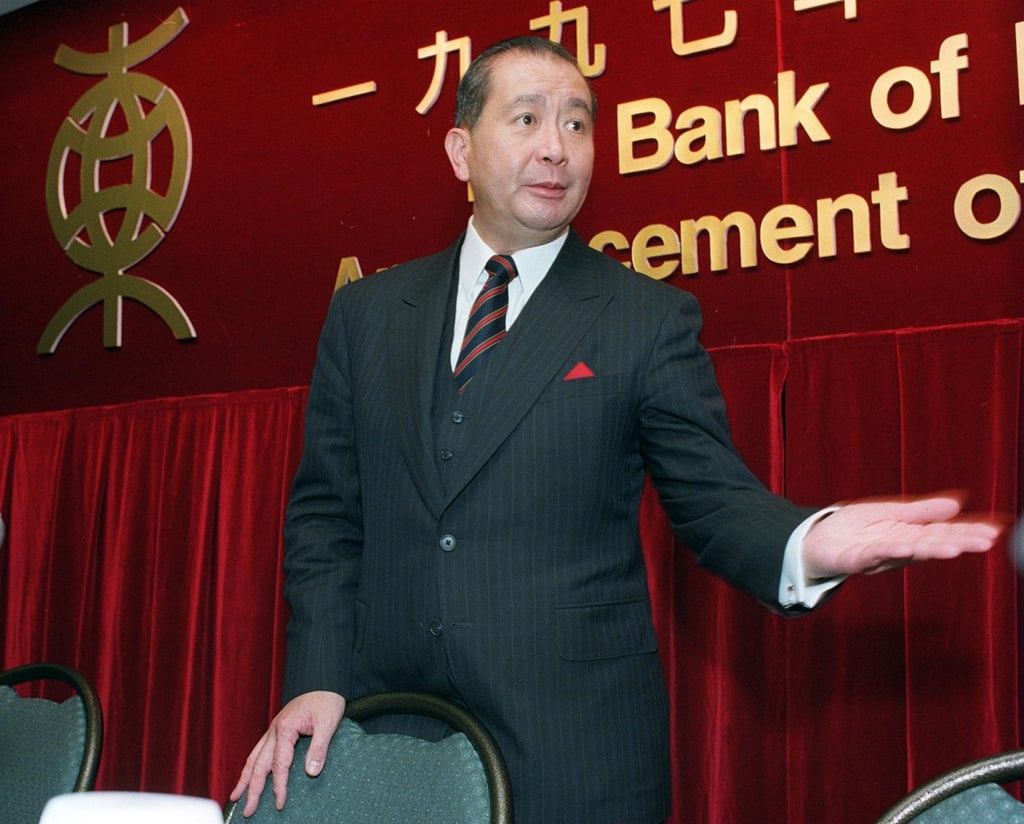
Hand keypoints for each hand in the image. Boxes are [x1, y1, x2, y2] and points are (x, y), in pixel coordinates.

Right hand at [229, 690, 345, 816]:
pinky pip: (259, 750)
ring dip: (245, 778)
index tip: (280, 803)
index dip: (279, 786)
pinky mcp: (277, 729)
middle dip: (252, 789)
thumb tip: (311, 772)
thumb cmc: (327, 701)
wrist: (324, 683)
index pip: (279, 764)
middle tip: (247, 810)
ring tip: (236, 795)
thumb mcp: (328, 723)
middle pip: (259, 764)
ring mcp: (273, 729)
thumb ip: (319, 748)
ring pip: (254, 757)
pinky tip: (248, 773)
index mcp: (286, 728)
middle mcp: (275, 730)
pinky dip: (251, 764)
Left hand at [802, 494, 1002, 579]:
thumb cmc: (853, 529)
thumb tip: (957, 503)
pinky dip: (889, 551)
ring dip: (931, 550)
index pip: (944, 531)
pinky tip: (905, 547)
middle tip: (986, 542)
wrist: (815, 541)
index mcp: (909, 535)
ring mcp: (878, 556)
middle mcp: (899, 548)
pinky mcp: (854, 560)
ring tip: (954, 548)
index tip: (996, 529)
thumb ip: (922, 511)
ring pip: (908, 552)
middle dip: (959, 542)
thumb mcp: (890, 513)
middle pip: (932, 544)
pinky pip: (873, 555)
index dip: (969, 531)